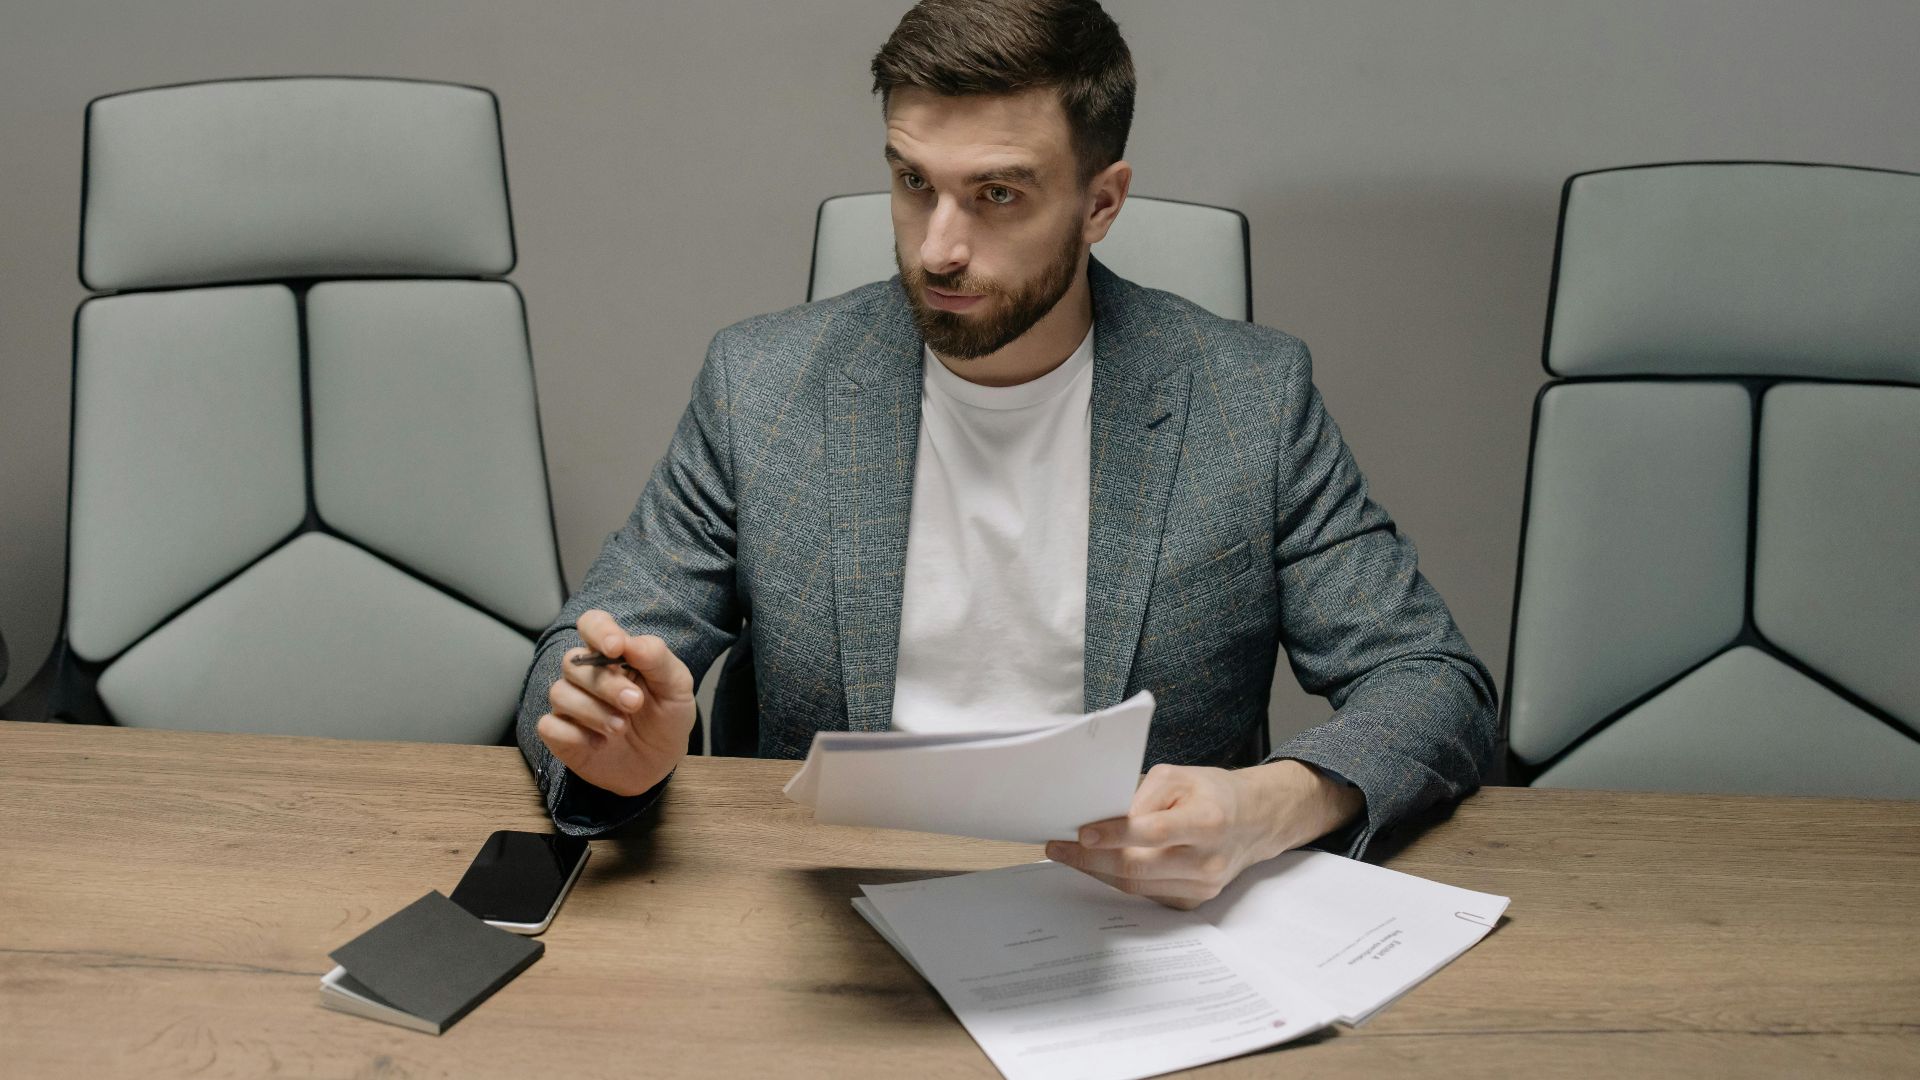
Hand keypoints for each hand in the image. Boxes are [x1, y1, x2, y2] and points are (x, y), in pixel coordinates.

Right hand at [535, 609, 695, 797]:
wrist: (660, 763)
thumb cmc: (666, 717)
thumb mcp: (677, 688)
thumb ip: (656, 659)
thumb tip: (629, 642)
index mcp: (614, 653)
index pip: (592, 624)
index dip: (599, 630)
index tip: (616, 647)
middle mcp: (586, 673)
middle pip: (573, 662)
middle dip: (606, 684)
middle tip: (635, 703)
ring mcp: (570, 703)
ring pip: (559, 693)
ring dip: (593, 712)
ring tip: (621, 728)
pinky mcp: (560, 733)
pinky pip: (549, 725)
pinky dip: (575, 736)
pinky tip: (599, 744)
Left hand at [1045, 760, 1363, 909]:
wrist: (1254, 821)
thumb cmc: (1210, 792)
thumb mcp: (1177, 776)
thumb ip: (1140, 796)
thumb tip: (1099, 818)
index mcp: (1207, 821)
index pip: (1154, 832)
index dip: (1115, 834)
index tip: (1082, 832)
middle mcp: (1207, 860)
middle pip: (1137, 868)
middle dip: (1090, 859)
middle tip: (1058, 847)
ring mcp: (1202, 887)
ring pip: (1136, 886)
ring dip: (1097, 871)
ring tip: (1069, 854)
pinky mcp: (1193, 901)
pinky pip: (1145, 894)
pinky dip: (1118, 880)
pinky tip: (1099, 864)